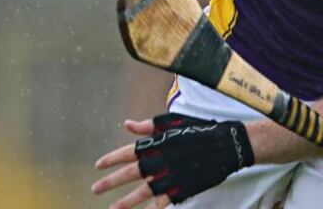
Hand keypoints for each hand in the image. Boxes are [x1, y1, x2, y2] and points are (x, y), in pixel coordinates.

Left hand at [92, 113, 253, 207]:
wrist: (226, 144)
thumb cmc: (199, 130)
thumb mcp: (173, 123)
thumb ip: (150, 126)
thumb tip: (128, 125)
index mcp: (157, 142)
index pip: (128, 152)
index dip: (111, 159)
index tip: (97, 166)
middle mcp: (160, 160)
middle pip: (131, 173)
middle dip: (111, 182)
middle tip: (95, 189)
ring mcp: (171, 175)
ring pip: (143, 192)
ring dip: (126, 201)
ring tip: (112, 208)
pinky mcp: (182, 188)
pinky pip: (163, 202)